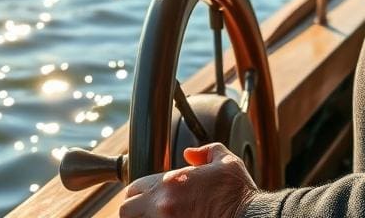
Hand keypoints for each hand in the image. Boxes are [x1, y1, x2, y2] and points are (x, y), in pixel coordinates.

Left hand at [119, 142, 257, 217]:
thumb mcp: (226, 162)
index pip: (133, 188)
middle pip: (125, 211)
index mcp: (171, 183)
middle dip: (135, 211)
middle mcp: (163, 205)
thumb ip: (206, 152)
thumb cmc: (239, 194)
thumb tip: (190, 153)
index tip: (149, 199)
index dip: (139, 194)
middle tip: (150, 213)